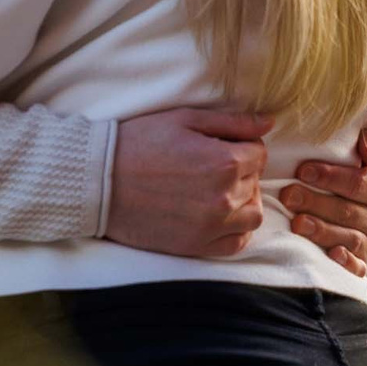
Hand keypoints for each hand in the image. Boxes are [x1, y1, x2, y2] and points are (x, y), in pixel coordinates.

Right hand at [103, 109, 271, 258]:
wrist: (98, 181)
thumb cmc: (138, 143)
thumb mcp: (184, 119)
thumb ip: (232, 122)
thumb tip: (268, 124)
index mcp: (223, 162)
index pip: (258, 152)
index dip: (241, 145)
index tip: (217, 145)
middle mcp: (223, 197)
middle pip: (254, 181)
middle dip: (240, 170)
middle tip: (208, 165)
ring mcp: (211, 226)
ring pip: (252, 214)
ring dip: (243, 200)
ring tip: (217, 191)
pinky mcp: (196, 246)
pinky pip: (236, 243)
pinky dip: (235, 230)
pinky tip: (217, 216)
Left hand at [277, 114, 366, 277]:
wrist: (351, 207)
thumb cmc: (347, 173)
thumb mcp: (360, 154)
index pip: (358, 182)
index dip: (331, 176)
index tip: (302, 170)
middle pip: (347, 211)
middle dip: (315, 202)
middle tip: (288, 195)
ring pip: (348, 238)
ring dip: (322, 231)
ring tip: (297, 223)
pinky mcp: (361, 262)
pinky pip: (357, 267)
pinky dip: (346, 262)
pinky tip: (330, 255)